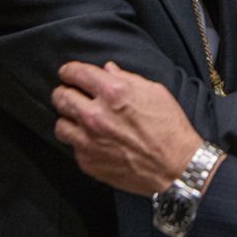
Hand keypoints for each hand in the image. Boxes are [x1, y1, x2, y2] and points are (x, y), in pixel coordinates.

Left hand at [52, 61, 201, 196]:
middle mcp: (96, 115)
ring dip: (69, 119)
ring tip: (78, 121)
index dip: (69, 71)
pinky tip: (94, 141)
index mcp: (113, 92)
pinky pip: (73, 147)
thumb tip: (108, 69)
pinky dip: (80, 142)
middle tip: (71, 95)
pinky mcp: (88, 162)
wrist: (176, 167)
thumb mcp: (155, 92)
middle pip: (60, 97)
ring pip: (60, 124)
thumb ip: (127, 78)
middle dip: (65, 92)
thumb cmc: (170, 128)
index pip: (76, 73)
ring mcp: (89, 141)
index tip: (69, 74)